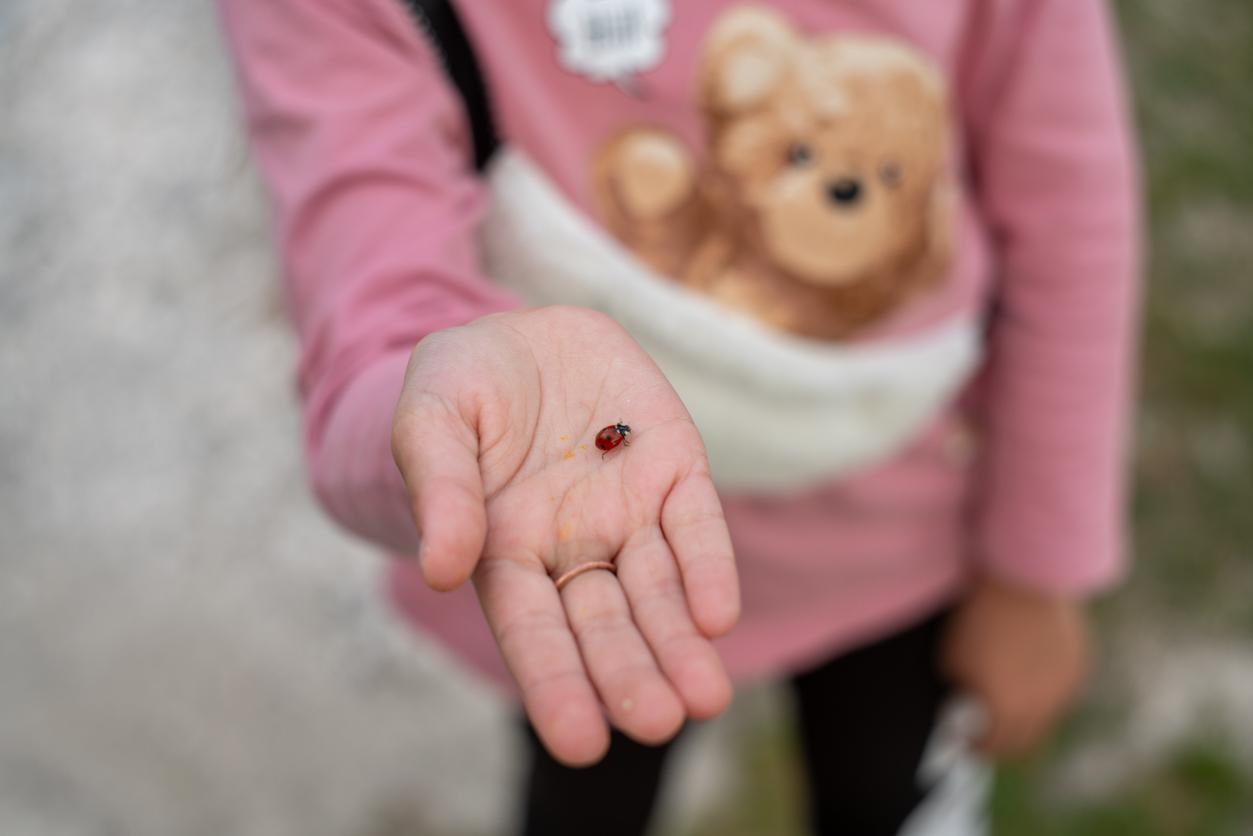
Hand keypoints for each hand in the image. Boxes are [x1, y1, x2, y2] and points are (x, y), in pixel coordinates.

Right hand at [391, 306, 739, 765]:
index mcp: (505, 552)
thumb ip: (439, 488)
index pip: (533, 632)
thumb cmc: (460, 387)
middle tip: (658, 722)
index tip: (581, 743)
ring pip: (659, 590)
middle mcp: (573, 548)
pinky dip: (708, 567)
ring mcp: (628, 512)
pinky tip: (717, 615)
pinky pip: (697, 524)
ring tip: (704, 698)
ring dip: (680, 643)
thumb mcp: (432, 420)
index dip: (557, 685)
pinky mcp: (674, 467)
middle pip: (604, 625)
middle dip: (630, 676)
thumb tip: (442, 572)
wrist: (523, 333)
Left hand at [941, 574, 1090, 757]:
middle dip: (1004, 742)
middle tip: (989, 729)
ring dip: (1028, 717)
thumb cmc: (977, 620)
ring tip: (1009, 697)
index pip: (993, 749)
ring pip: (1047, 719)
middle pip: (1024, 744)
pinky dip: (1045, 691)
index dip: (977, 746)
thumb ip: (961, 694)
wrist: (1022, 580)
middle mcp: (1041, 710)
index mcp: (1007, 713)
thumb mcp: (950, 661)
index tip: (967, 738)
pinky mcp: (1079, 667)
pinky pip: (1061, 691)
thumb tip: (965, 706)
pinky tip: (1030, 670)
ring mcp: (1065, 689)